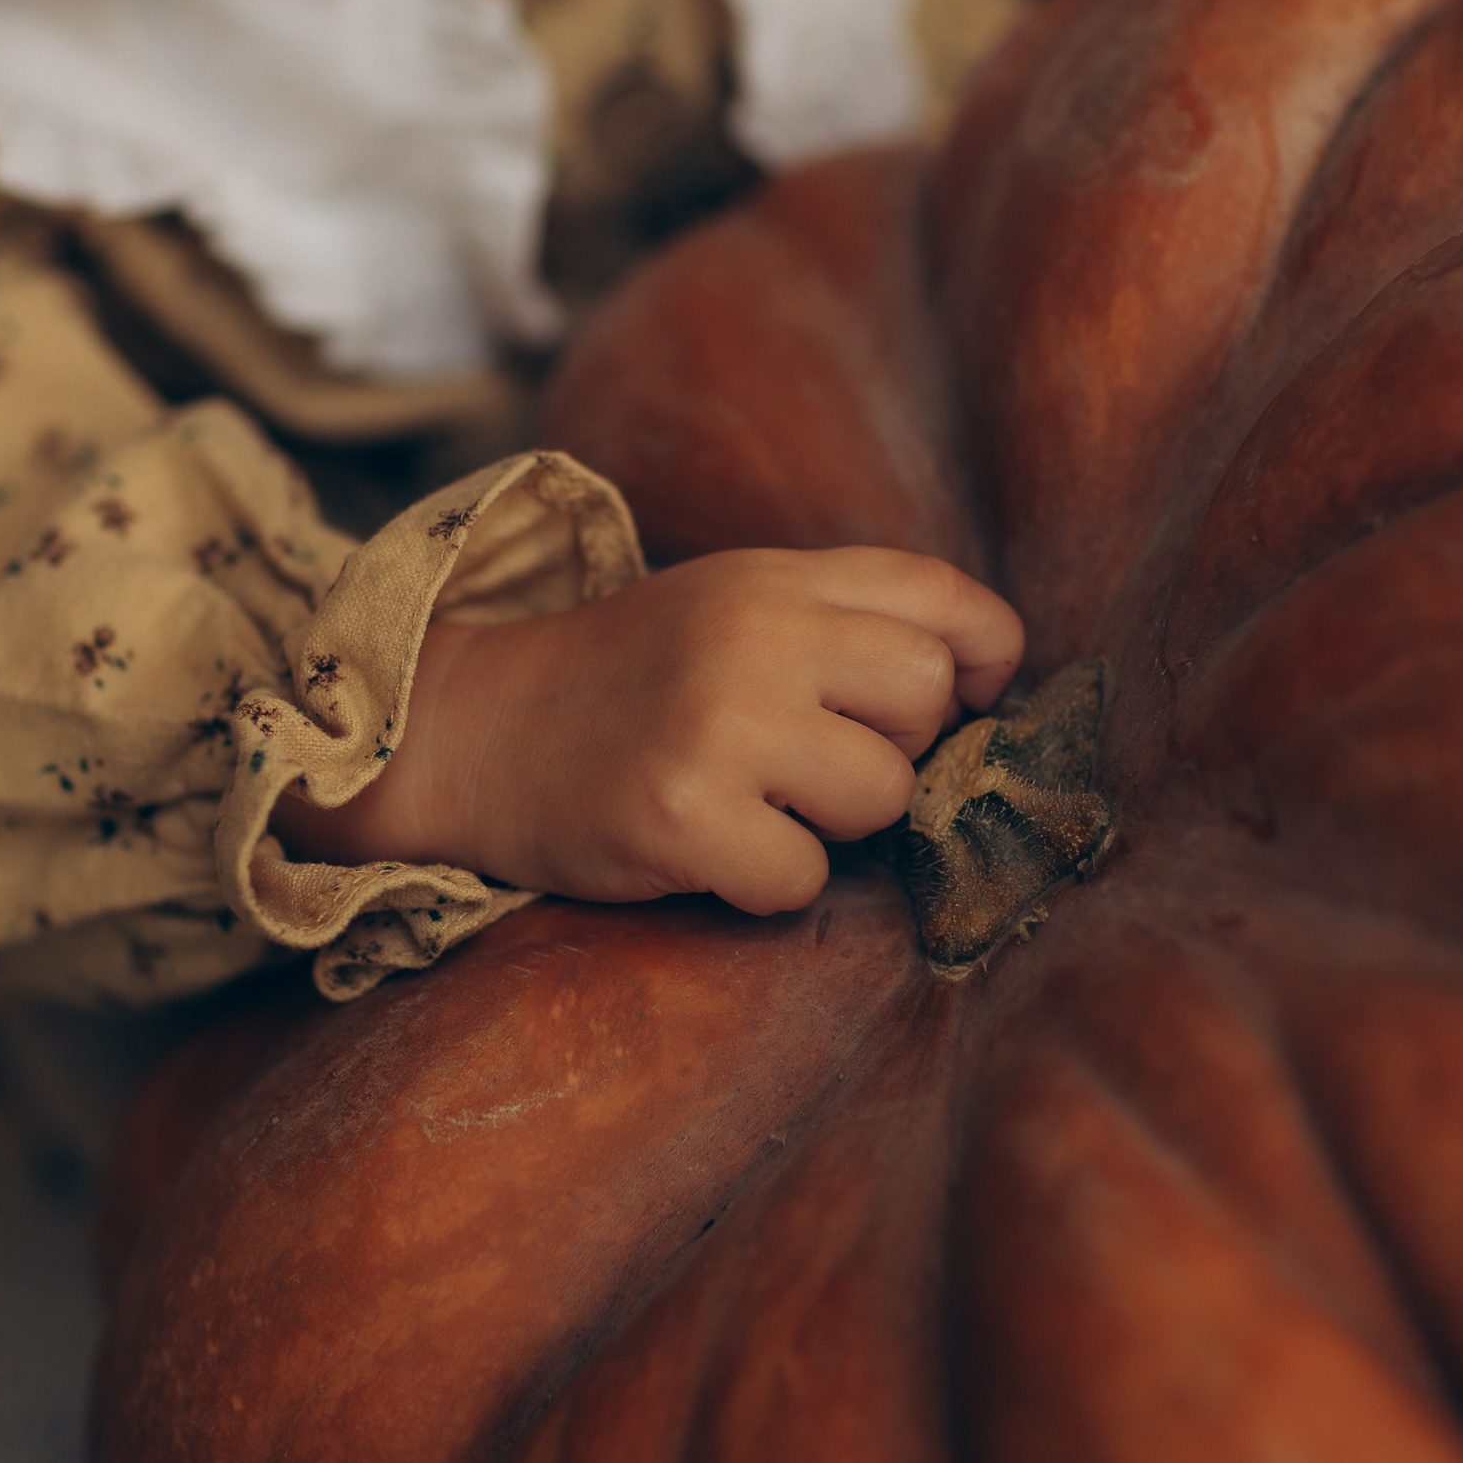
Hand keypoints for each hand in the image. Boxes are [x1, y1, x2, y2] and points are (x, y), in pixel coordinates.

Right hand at [273, 548, 1023, 914]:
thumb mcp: (733, 606)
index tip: (963, 700)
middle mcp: (754, 636)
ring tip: (758, 807)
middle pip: (928, 699)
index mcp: (776, 578)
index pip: (946, 602)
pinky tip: (715, 853)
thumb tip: (990, 681)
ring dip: (835, 826)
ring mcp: (718, 725)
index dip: (985, 659)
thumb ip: (848, 619)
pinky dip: (772, 884)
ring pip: (882, 796)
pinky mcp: (682, 817)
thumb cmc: (628, 682)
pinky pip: (807, 879)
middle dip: (895, 750)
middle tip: (814, 764)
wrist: (473, 732)